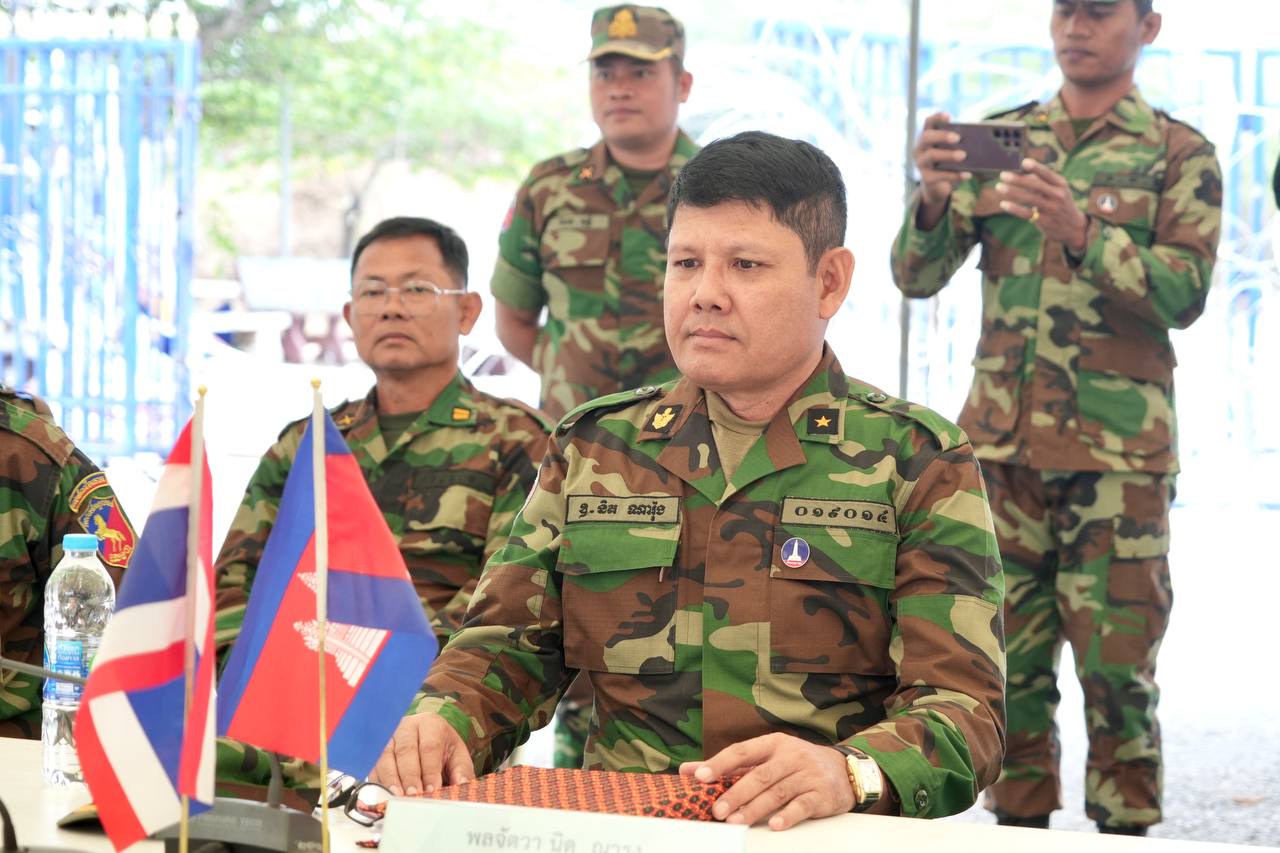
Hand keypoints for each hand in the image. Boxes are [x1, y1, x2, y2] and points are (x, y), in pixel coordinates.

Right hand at [368, 713, 474, 794]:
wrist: (427, 737)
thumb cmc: (443, 749)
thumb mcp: (458, 755)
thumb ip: (461, 770)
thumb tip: (462, 785)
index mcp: (431, 724)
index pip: (429, 746)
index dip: (430, 770)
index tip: (432, 789)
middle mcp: (407, 726)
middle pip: (406, 750)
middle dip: (409, 776)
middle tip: (413, 795)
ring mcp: (389, 736)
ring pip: (386, 756)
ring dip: (391, 778)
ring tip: (397, 797)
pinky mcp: (375, 748)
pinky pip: (373, 764)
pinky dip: (378, 780)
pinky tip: (384, 794)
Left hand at [678, 734, 853, 830]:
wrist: (844, 770)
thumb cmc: (797, 763)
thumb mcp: (768, 756)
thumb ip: (731, 764)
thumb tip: (689, 770)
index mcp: (773, 743)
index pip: (741, 751)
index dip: (720, 763)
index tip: (700, 776)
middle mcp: (791, 756)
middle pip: (759, 775)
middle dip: (736, 793)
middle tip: (717, 810)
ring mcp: (807, 775)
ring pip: (777, 792)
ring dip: (754, 808)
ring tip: (735, 822)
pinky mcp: (821, 794)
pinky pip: (802, 806)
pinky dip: (787, 816)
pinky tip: (774, 825)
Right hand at [913, 112, 970, 221]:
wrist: (938, 184)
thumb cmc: (948, 161)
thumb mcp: (952, 149)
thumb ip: (959, 142)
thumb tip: (980, 138)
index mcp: (928, 136)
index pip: (928, 122)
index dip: (937, 117)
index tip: (949, 117)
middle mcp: (920, 147)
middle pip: (927, 137)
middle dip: (942, 136)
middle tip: (958, 138)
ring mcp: (921, 163)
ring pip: (931, 156)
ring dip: (948, 155)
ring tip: (963, 155)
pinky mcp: (926, 178)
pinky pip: (938, 175)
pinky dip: (953, 175)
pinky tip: (967, 174)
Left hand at [996, 158, 1089, 250]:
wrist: (1072, 226)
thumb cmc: (1058, 202)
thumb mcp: (1056, 189)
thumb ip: (1041, 181)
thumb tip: (1018, 173)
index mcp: (1061, 184)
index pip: (1048, 174)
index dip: (1036, 167)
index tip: (1024, 162)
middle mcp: (1058, 195)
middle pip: (1036, 185)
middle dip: (1018, 179)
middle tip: (1003, 175)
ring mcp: (1051, 208)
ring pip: (1029, 199)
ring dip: (1012, 192)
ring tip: (999, 187)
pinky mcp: (1044, 221)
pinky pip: (1026, 214)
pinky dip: (1014, 208)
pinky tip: (1003, 204)